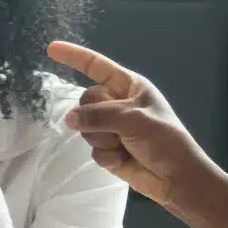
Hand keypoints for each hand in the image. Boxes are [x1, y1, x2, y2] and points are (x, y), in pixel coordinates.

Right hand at [46, 42, 227, 227]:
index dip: (74, 57)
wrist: (176, 178)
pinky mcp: (108, 148)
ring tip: (124, 145)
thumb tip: (70, 119)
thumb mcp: (134, 119)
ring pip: (85, 126)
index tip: (51, 49)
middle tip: (118, 128)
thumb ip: (98, 115)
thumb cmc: (165, 140)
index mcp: (129, 86)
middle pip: (85, 101)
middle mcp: (118, 103)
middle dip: (96, 117)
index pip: (96, 66)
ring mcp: (111, 126)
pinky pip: (91, 148)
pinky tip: (123, 159)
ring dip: (102, 138)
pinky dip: (106, 155)